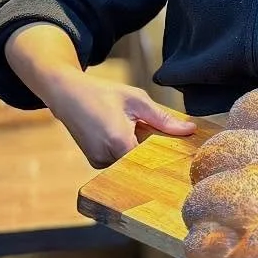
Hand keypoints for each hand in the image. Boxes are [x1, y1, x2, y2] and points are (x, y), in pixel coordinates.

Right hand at [48, 73, 194, 168]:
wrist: (67, 94)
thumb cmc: (103, 93)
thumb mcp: (137, 100)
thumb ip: (163, 118)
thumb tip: (189, 130)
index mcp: (118, 141)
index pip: (150, 161)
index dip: (165, 158)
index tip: (180, 156)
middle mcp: (106, 157)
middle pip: (141, 163)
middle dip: (153, 154)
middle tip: (162, 140)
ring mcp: (98, 161)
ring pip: (129, 163)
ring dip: (138, 151)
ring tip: (138, 132)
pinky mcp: (94, 161)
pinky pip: (118, 161)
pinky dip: (126, 152)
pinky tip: (127, 136)